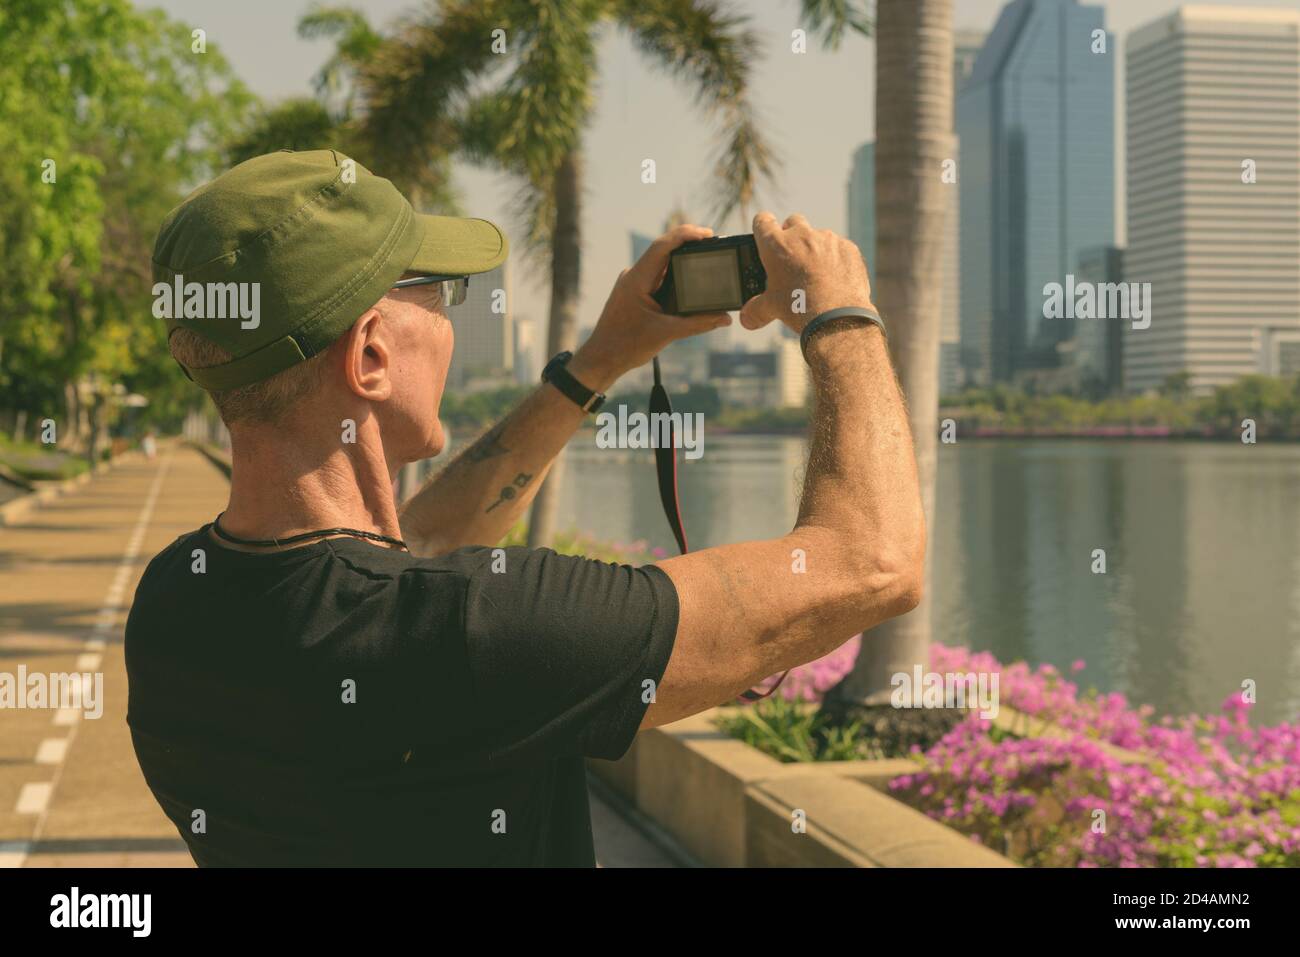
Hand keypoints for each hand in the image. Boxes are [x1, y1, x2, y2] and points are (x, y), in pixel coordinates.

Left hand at [572, 224, 732, 388]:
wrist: (601, 359)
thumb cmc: (625, 347)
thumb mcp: (666, 334)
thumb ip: (698, 324)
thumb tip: (724, 318)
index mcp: (636, 280)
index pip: (662, 246)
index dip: (685, 234)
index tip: (707, 234)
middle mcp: (633, 276)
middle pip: (663, 251)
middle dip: (688, 244)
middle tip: (713, 243)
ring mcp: (632, 284)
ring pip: (661, 264)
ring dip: (681, 260)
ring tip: (705, 257)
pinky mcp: (635, 292)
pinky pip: (657, 277)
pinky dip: (674, 275)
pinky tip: (688, 279)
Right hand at [738, 212, 874, 334]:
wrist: (837, 317)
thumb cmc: (800, 308)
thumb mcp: (772, 308)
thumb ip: (756, 310)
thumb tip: (746, 319)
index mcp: (776, 245)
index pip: (763, 221)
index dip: (763, 226)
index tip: (765, 235)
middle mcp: (802, 235)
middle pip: (793, 221)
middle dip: (792, 235)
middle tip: (793, 257)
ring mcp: (828, 239)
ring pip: (818, 236)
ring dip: (816, 249)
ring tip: (818, 274)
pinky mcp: (849, 248)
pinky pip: (840, 248)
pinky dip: (837, 259)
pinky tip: (836, 279)